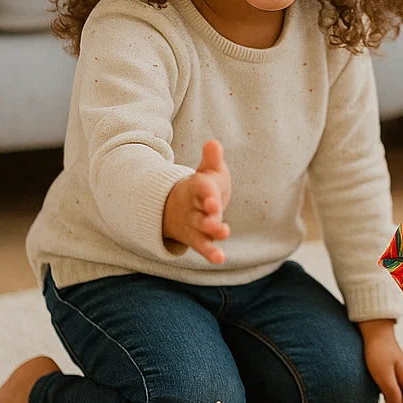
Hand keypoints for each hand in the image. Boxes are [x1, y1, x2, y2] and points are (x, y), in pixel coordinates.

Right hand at [162, 139, 231, 263]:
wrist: (180, 206)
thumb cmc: (202, 187)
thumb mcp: (207, 171)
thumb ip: (211, 160)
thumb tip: (213, 143)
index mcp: (197, 187)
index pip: (201, 189)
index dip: (207, 194)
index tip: (212, 200)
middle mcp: (193, 207)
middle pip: (200, 211)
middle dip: (208, 215)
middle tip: (216, 219)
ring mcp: (193, 223)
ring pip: (201, 229)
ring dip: (211, 232)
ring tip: (223, 233)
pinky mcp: (196, 238)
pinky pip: (203, 246)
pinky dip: (210, 253)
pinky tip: (220, 259)